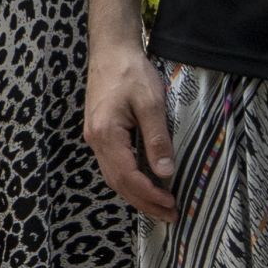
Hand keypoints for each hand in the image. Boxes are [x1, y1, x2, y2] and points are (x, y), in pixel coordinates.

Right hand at [86, 39, 176, 219]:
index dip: (150, 195)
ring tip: (159, 207)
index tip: (172, 205)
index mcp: (106, 134)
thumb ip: (157, 138)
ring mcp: (95, 137)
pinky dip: (129, 181)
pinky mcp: (99, 133)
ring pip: (114, 177)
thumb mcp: (151, 103)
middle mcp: (95, 140)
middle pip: (118, 183)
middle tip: (169, 216)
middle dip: (144, 203)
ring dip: (136, 195)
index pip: (128, 176)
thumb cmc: (131, 72)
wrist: (110, 50)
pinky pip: (113, 166)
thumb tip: (165, 172)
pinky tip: (144, 184)